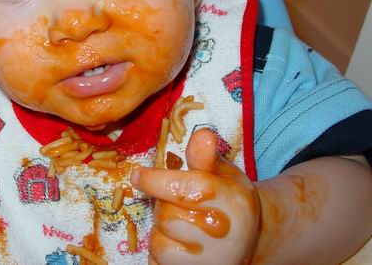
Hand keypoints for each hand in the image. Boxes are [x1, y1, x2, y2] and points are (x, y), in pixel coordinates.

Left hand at [131, 128, 259, 264]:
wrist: (249, 241)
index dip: (157, 181)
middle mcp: (224, 235)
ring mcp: (211, 261)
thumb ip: (206, 157)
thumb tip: (202, 134)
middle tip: (176, 203)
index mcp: (233, 202)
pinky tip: (178, 243)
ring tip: (180, 224)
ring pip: (160, 243)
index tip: (137, 175)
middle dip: (164, 206)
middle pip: (168, 216)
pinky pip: (159, 262)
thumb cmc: (229, 199)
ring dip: (161, 231)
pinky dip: (161, 250)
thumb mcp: (224, 174)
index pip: (189, 190)